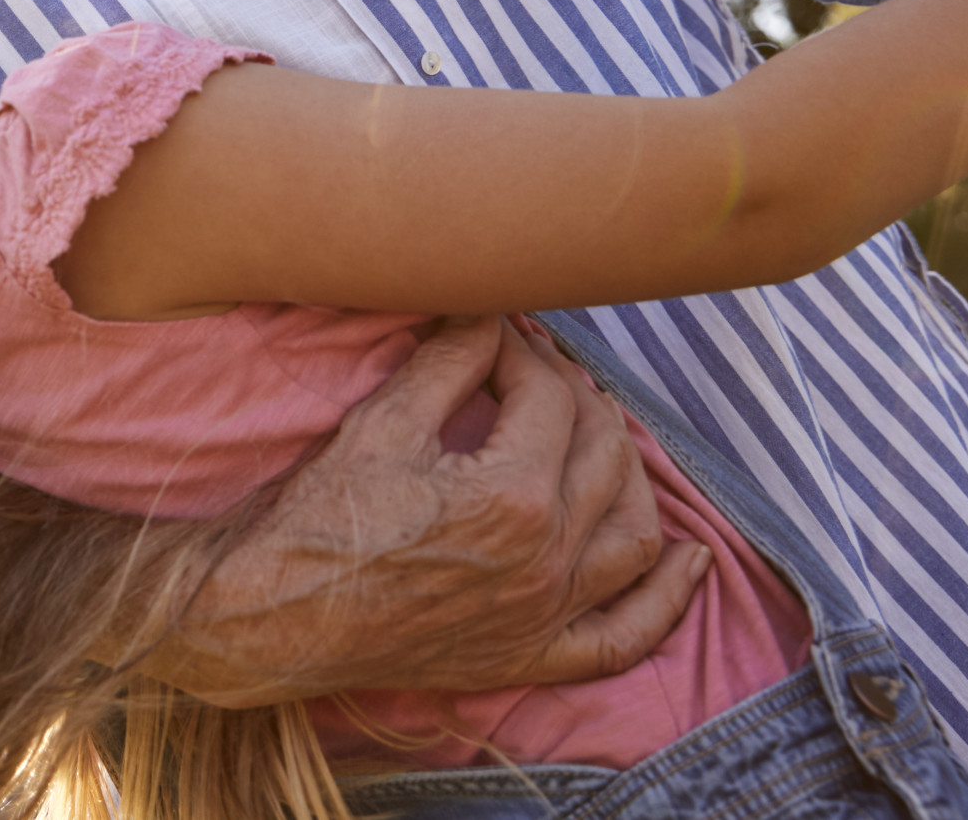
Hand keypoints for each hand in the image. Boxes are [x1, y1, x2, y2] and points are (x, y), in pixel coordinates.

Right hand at [137, 317, 710, 703]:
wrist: (276, 618)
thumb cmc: (318, 520)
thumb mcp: (380, 425)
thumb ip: (448, 361)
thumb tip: (486, 310)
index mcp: (514, 495)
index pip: (548, 398)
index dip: (521, 353)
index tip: (491, 336)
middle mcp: (548, 559)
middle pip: (603, 453)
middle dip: (576, 396)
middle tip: (537, 369)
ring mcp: (548, 615)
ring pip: (633, 534)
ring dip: (632, 473)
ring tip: (603, 433)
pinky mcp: (534, 656)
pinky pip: (626, 635)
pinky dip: (668, 599)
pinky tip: (691, 560)